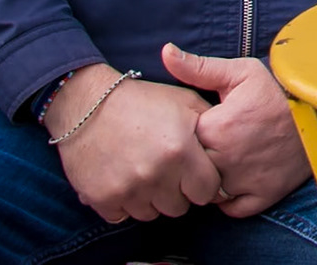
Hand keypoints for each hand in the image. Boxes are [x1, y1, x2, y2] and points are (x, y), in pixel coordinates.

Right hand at [46, 62, 222, 221]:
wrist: (88, 104)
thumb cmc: (142, 100)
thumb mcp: (185, 102)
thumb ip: (211, 126)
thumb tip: (228, 149)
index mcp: (181, 151)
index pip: (208, 191)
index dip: (203, 182)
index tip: (195, 172)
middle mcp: (155, 174)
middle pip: (180, 207)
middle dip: (179, 192)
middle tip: (169, 172)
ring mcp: (127, 189)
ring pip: (152, 213)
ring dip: (152, 198)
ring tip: (146, 173)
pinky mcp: (102, 198)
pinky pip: (123, 216)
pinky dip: (125, 203)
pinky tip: (125, 180)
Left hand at [163, 43, 310, 216]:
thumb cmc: (279, 89)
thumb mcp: (241, 72)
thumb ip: (198, 67)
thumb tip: (166, 52)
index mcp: (216, 128)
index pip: (181, 140)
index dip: (189, 133)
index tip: (203, 125)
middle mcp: (226, 160)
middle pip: (191, 167)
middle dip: (196, 158)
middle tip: (212, 143)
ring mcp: (244, 181)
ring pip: (207, 191)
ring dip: (209, 179)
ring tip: (222, 159)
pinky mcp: (263, 195)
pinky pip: (231, 208)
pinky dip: (228, 199)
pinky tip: (234, 179)